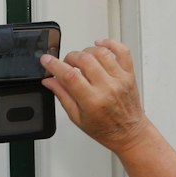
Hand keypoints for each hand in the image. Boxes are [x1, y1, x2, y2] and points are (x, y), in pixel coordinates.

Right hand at [41, 38, 154, 152]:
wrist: (129, 133)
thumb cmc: (105, 128)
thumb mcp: (77, 117)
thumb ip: (62, 95)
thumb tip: (49, 80)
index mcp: (92, 101)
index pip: (69, 76)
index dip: (54, 65)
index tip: (46, 60)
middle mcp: (108, 88)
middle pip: (84, 60)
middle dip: (69, 57)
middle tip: (66, 64)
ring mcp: (120, 79)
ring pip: (100, 52)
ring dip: (86, 52)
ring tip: (82, 60)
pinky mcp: (129, 74)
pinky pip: (122, 51)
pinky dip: (110, 43)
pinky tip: (100, 44)